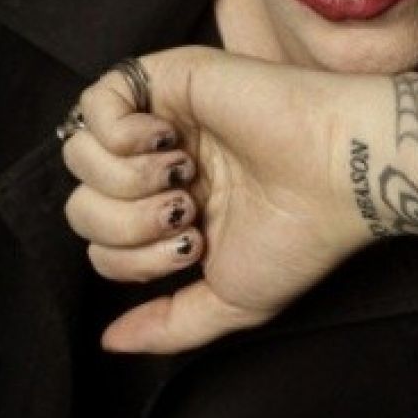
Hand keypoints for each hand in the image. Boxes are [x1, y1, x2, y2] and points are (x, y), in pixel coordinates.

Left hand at [63, 46, 390, 353]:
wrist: (337, 171)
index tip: (196, 242)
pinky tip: (168, 141)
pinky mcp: (169, 76)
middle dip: (125, 223)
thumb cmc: (299, 232)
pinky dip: (118, 134)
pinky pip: (94, 102)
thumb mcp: (232, 299)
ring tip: (182, 173)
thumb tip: (110, 342)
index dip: (131, 258)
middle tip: (187, 209)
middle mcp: (164, 162)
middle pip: (81, 201)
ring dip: (126, 180)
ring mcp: (165, 117)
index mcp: (178, 206)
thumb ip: (169, 324)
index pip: (101, 241)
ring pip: (80, 154)